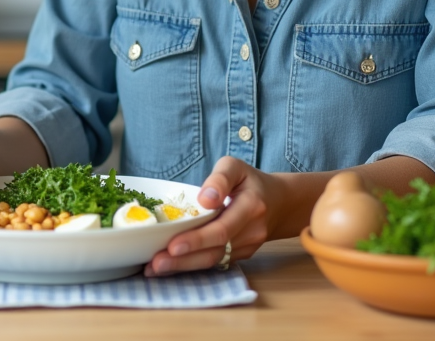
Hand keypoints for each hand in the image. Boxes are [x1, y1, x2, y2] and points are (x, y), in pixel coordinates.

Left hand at [145, 156, 274, 275]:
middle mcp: (251, 232)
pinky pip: (215, 263)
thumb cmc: (250, 181)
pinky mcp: (241, 256)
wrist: (278, 203)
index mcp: (251, 207)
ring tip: (155, 268)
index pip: (222, 229)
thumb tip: (205, 199)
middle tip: (155, 262)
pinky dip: (191, 265)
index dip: (197, 239)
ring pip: (213, 261)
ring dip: (183, 267)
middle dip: (183, 259)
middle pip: (215, 251)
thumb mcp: (235, 167)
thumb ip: (220, 178)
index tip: (173, 245)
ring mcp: (248, 247)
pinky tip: (169, 266)